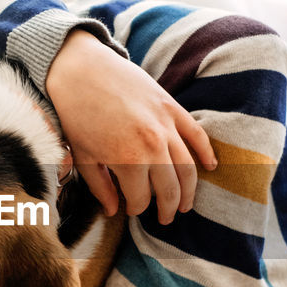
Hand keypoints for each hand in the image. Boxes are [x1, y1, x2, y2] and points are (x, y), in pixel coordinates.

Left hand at [45, 29, 216, 222]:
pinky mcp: (172, 107)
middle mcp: (153, 146)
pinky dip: (206, 152)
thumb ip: (101, 187)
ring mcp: (166, 126)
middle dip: (167, 208)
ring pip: (187, 168)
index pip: (141, 199)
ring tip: (184, 204)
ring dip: (188, 190)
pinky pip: (196, 134)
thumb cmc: (75, 114)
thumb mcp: (83, 156)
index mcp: (128, 161)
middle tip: (165, 218)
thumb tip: (113, 211)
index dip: (137, 209)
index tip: (131, 210)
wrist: (79, 68)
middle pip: (169, 189)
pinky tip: (210, 166)